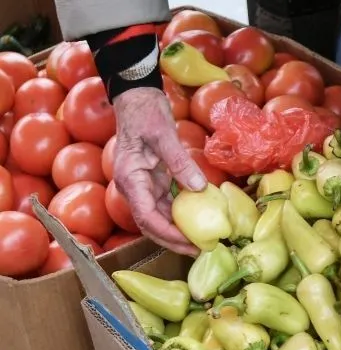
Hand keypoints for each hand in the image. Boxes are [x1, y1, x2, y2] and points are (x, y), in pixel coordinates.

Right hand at [113, 87, 206, 255]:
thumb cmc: (146, 114)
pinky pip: (166, 204)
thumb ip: (180, 162)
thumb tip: (199, 188)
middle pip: (150, 223)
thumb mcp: (164, 135)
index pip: (145, 216)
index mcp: (130, 179)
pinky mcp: (154, 181)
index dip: (166, 233)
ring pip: (158, 217)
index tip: (187, 243)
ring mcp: (143, 185)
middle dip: (172, 240)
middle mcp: (134, 187)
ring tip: (201, 241)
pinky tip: (198, 221)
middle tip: (198, 250)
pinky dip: (180, 215)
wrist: (138, 99)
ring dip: (177, 231)